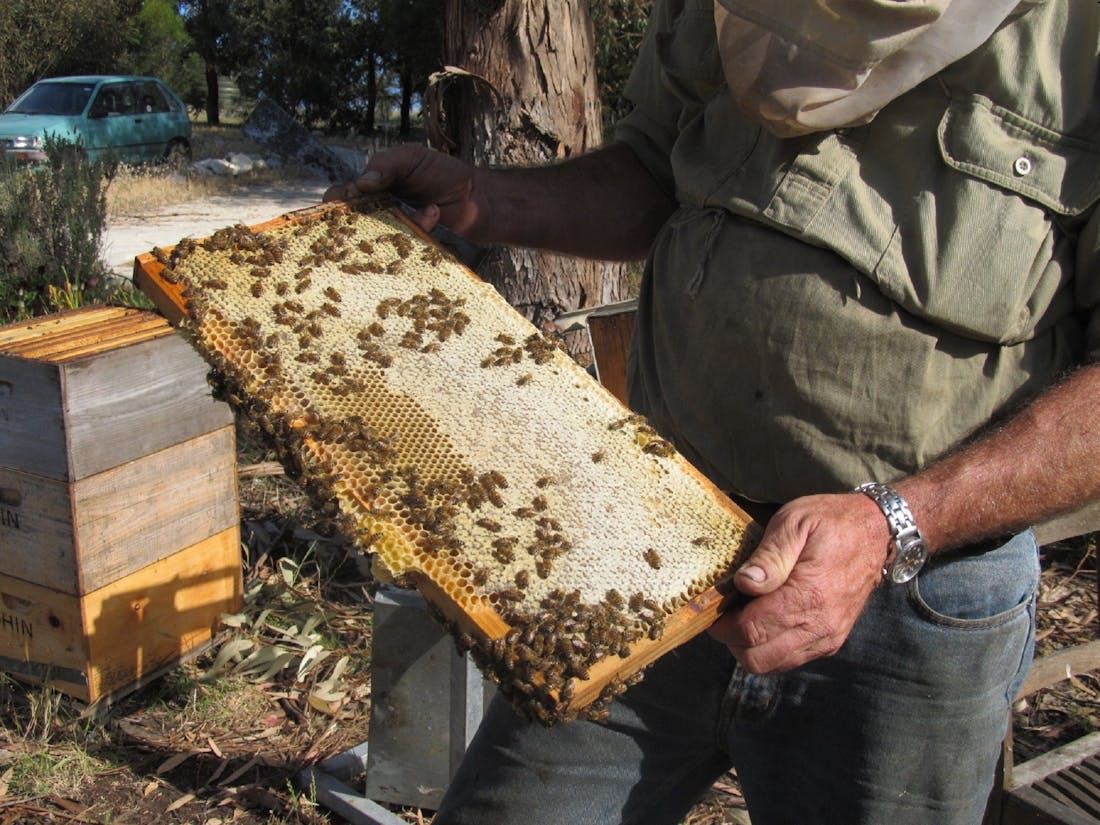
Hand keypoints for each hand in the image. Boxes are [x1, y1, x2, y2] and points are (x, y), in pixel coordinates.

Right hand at [323, 145, 485, 237]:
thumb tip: (361, 183)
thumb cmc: (442, 173)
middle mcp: (378, 215)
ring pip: (378, 242)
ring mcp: (395, 235)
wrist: (477, 196)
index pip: (341, 198)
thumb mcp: (411, 158)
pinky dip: (420, 228)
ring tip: (425, 207)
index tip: (342, 202)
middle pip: (352, 227)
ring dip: (396, 225)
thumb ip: (385, 164)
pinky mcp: (413, 249)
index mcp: (371, 190)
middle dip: (359, 223)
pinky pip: (404, 250)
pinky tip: (435, 213)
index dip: (336, 202)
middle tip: (375, 215)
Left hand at [708, 493, 888, 672]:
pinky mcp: (832, 640)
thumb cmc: (831, 522)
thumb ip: (769, 555)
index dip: (723, 625)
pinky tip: (766, 620)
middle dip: (733, 640)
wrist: (877, 533)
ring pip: (773, 664)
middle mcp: (820, 625)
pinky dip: (771, 648)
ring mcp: (828, 637)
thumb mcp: (795, 522)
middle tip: (726, 612)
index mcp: (808, 596)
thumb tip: (744, 583)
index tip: (712, 609)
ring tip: (745, 615)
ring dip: (750, 647)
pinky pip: (791, 659)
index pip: (752, 631)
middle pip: (758, 658)